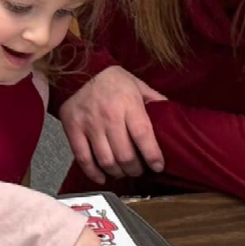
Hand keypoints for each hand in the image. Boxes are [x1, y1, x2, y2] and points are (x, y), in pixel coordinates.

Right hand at [59, 66, 166, 183]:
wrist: (79, 69)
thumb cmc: (113, 79)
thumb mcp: (138, 85)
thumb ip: (154, 102)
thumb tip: (172, 118)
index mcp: (129, 103)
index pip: (143, 136)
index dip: (152, 156)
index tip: (158, 166)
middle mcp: (109, 115)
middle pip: (125, 155)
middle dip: (136, 169)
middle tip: (139, 170)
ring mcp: (89, 124)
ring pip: (106, 161)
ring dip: (118, 173)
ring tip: (123, 172)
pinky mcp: (73, 130)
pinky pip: (84, 159)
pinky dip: (94, 173)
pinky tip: (103, 176)